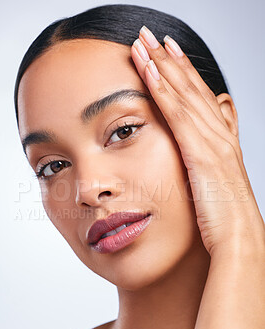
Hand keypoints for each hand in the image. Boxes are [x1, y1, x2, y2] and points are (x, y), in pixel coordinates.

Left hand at [131, 26, 263, 256]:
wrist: (238, 239)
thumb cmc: (223, 219)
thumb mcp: (212, 186)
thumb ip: (204, 165)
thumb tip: (191, 157)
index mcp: (220, 141)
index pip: (200, 98)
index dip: (184, 73)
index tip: (167, 52)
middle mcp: (219, 135)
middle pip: (192, 88)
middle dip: (171, 58)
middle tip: (152, 34)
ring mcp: (212, 142)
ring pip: (185, 95)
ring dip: (163, 66)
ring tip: (145, 41)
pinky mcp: (202, 154)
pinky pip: (178, 115)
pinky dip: (163, 91)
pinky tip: (148, 72)